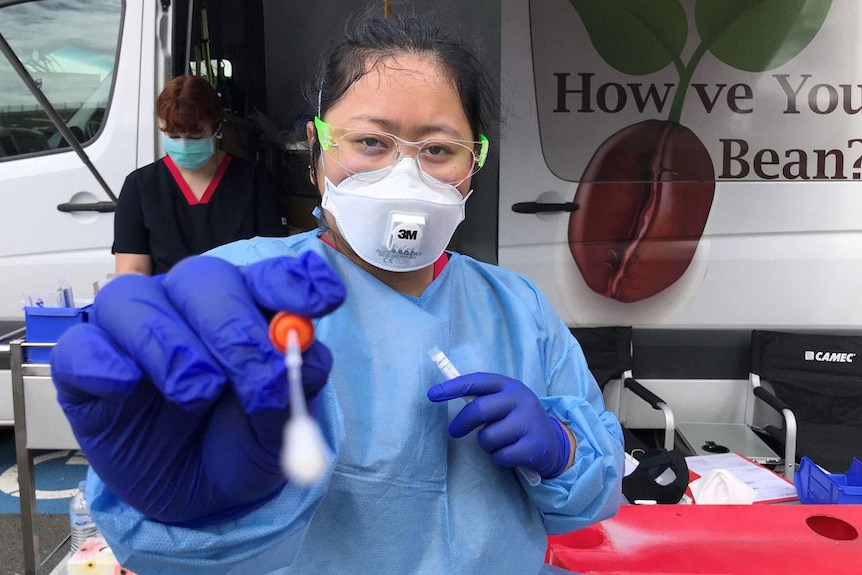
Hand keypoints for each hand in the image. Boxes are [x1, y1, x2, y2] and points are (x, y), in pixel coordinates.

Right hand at [50, 252, 344, 524]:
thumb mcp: (278, 429)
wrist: (195, 497)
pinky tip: (125, 385)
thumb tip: (305, 354)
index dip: (294, 282)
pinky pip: (81, 347)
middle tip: (252, 376)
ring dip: (169, 343)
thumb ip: (292, 389)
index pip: (267, 277)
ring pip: (131, 299)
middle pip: (200, 278)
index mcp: (244, 310)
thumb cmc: (240, 444)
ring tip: (197, 393)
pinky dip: (103, 362)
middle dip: (231, 325)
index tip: (325, 299)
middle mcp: (187, 308)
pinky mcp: (87, 368)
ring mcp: (132, 333)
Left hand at [427, 373, 570, 478]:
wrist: (554, 443)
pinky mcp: (533, 446)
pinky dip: (499, 458)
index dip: (453, 387)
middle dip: (461, 423)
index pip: (477, 381)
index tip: (432, 395)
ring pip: (488, 437)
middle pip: (479, 409)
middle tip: (454, 431)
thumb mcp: (505, 403)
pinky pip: (500, 455)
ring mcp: (529, 422)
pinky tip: (510, 454)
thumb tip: (444, 394)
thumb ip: (482, 398)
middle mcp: (521, 399)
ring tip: (499, 442)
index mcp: (509, 385)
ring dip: (486, 444)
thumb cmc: (518, 420)